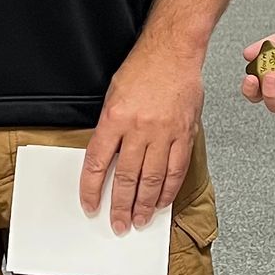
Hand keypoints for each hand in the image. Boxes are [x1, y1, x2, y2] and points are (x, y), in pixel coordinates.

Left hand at [80, 37, 203, 232]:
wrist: (174, 52)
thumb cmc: (143, 69)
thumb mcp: (113, 95)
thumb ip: (109, 128)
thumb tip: (106, 159)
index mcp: (115, 118)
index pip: (97, 162)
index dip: (92, 189)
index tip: (90, 205)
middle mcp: (139, 129)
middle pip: (126, 177)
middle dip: (120, 205)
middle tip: (117, 223)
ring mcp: (164, 133)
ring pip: (152, 179)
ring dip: (144, 204)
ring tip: (139, 220)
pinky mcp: (184, 134)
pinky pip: (176, 169)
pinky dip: (168, 189)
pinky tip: (161, 201)